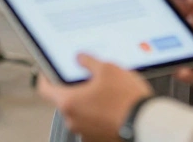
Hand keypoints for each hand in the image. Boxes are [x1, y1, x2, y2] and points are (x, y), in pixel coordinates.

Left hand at [38, 54, 153, 141]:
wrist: (147, 122)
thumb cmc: (127, 100)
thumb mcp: (107, 69)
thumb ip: (88, 61)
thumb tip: (80, 58)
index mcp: (69, 102)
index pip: (45, 88)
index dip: (46, 77)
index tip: (48, 72)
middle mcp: (73, 120)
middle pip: (65, 100)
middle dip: (75, 89)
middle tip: (89, 79)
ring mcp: (86, 132)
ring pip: (80, 113)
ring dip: (89, 103)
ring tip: (107, 93)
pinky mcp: (99, 139)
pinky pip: (93, 123)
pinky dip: (99, 115)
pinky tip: (113, 106)